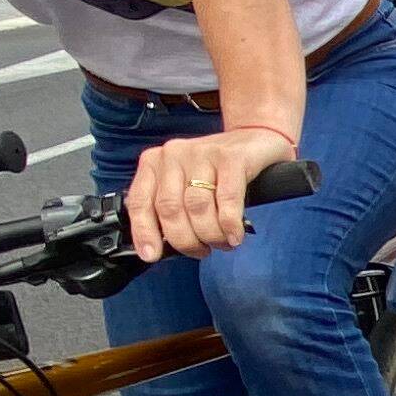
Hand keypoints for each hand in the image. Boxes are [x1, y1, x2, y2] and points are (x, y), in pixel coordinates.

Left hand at [125, 127, 296, 260]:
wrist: (255, 140)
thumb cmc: (217, 171)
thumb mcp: (183, 184)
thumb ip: (169, 208)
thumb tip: (159, 246)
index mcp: (154, 162)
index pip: (140, 202)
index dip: (144, 232)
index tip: (152, 255)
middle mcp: (173, 154)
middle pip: (170, 209)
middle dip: (186, 240)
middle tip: (202, 250)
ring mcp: (202, 154)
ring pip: (197, 207)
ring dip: (211, 235)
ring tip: (222, 243)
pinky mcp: (231, 157)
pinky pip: (226, 200)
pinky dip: (229, 225)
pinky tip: (235, 236)